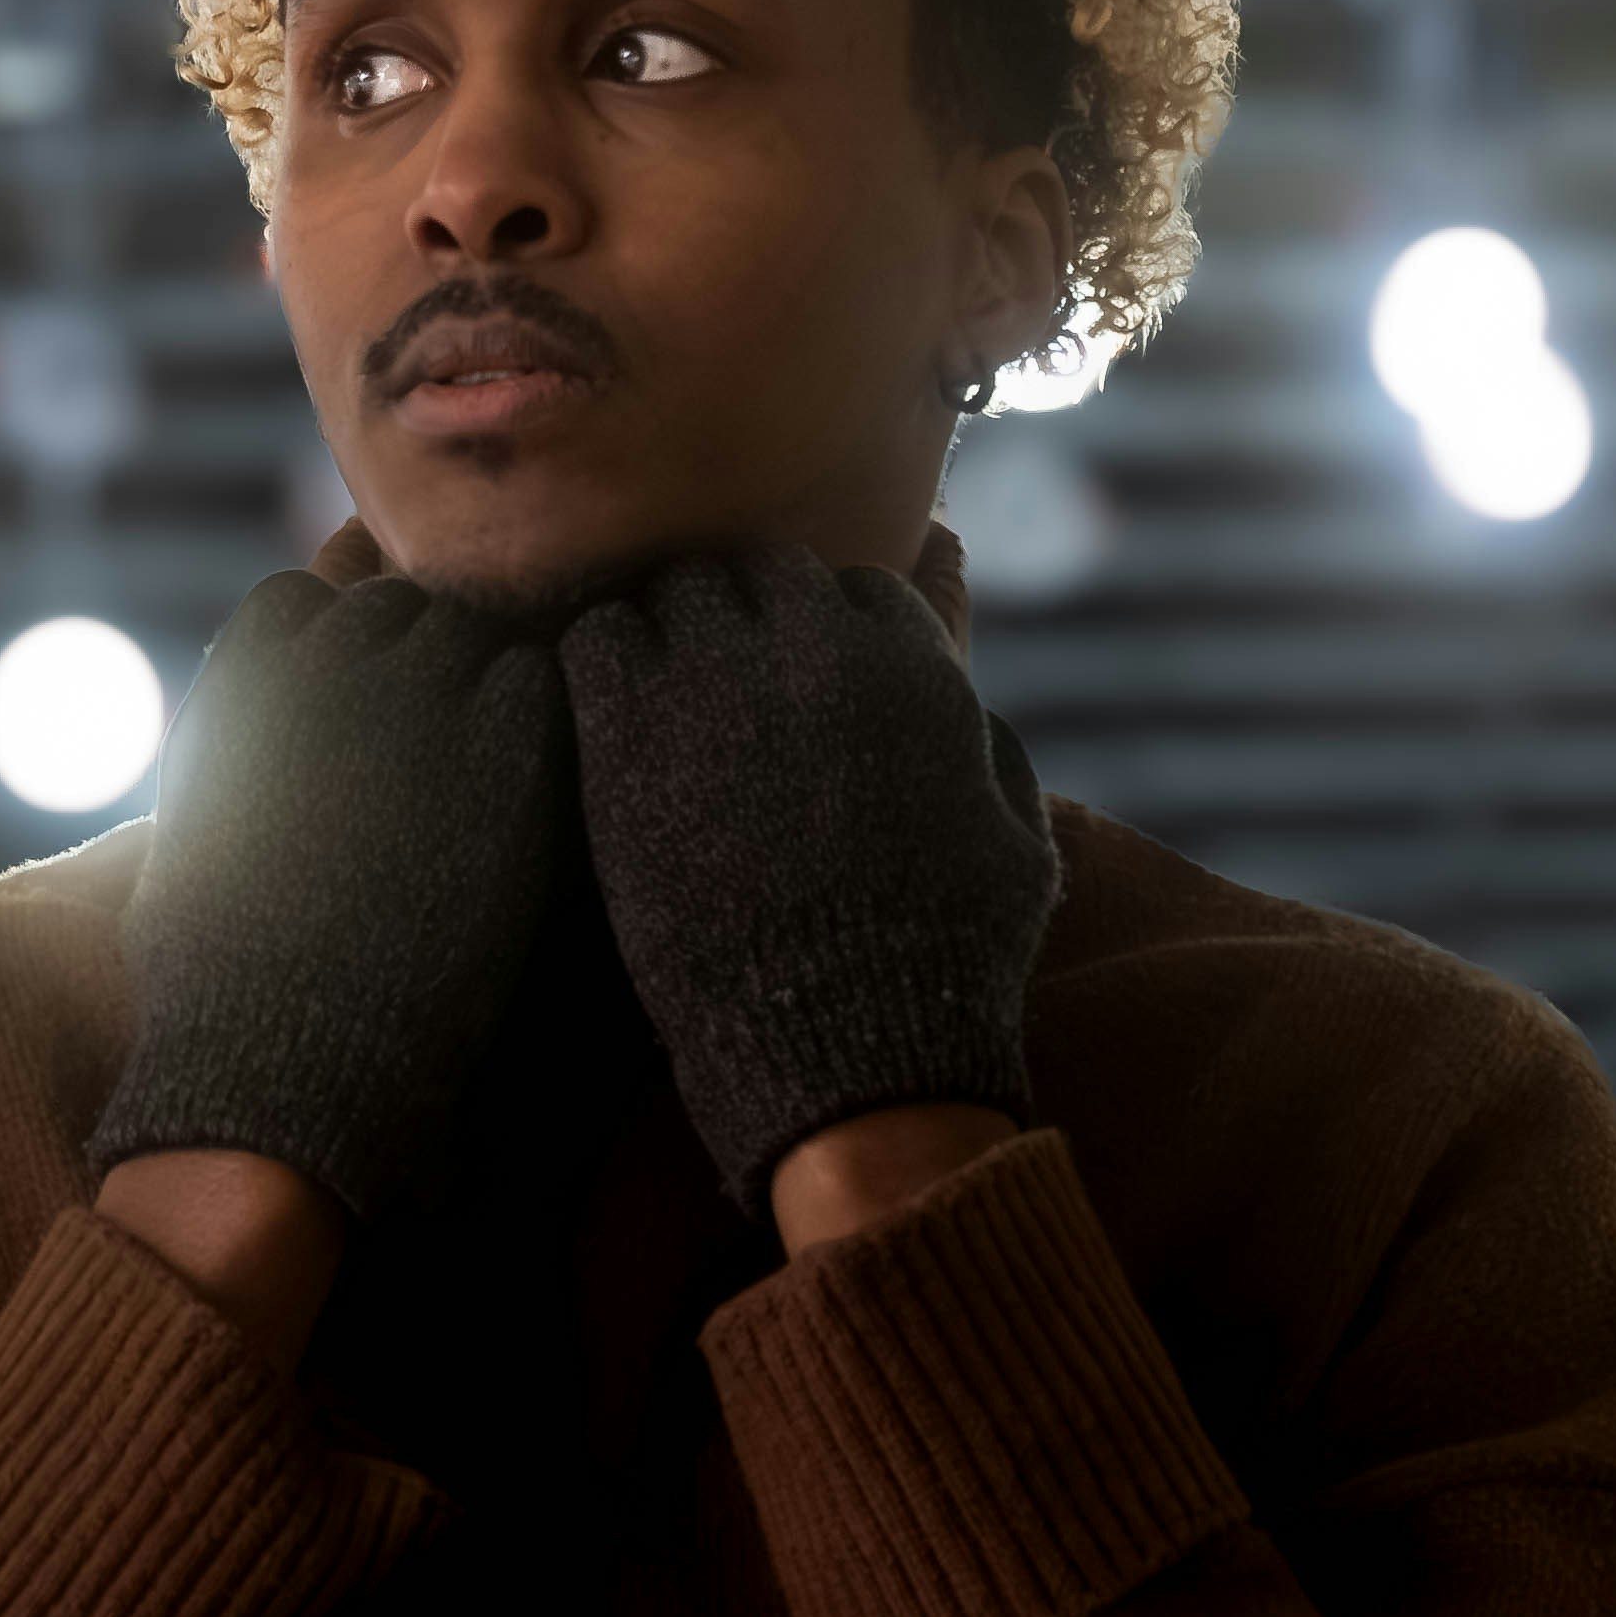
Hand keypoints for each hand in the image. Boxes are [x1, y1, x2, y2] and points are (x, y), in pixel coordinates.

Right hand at [83, 573, 578, 1227]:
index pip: (301, 597)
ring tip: (476, 768)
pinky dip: (532, 717)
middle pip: (395, 607)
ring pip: (470, 631)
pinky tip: (521, 785)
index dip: (326, 648)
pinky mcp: (504, 749)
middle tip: (429, 743)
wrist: (285, 1053)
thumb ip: (219, 751)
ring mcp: (420, 696)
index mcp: (238, 679)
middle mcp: (326, 663)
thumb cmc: (211, 978)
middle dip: (407, 662)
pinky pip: (534, 681)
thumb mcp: (178, 837)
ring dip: (474, 680)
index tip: (343, 703)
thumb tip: (246, 729)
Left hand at [556, 545, 1059, 1213]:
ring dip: (672, 636)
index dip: (825, 637)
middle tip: (720, 690)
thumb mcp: (1019, 851)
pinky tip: (605, 720)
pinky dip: (599, 666)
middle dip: (746, 621)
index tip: (799, 683)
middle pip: (762, 570)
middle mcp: (819, 650)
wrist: (843, 1046)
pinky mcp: (630, 728)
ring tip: (659, 703)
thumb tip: (971, 715)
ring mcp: (719, 679)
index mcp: (914, 668)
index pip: (856, 586)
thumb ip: (999, 760)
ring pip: (677, 588)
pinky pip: (596, 636)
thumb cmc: (941, 968)